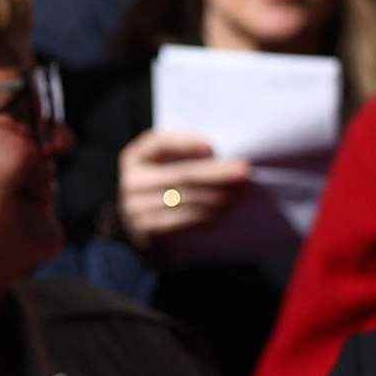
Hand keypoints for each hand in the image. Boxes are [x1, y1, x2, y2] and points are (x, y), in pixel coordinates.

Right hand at [117, 129, 250, 252]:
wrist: (142, 229)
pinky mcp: (148, 232)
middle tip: (243, 172)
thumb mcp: (164, 167)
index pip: (159, 143)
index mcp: (136, 157)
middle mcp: (132, 182)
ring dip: (218, 196)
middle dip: (216, 173)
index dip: (185, 143)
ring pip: (186, 200)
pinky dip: (207, 215)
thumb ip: (185, 157)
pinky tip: (225, 210)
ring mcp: (136, 209)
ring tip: (240, 192)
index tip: (211, 147)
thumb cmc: (163, 188)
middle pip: (181, 175)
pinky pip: (183, 221)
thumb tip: (223, 158)